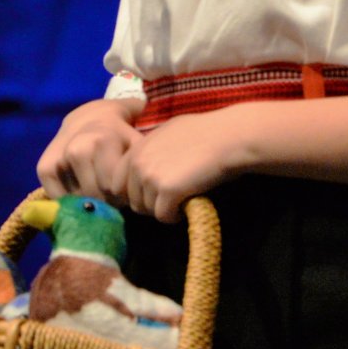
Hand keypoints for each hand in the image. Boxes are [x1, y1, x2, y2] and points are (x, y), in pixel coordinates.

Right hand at [37, 99, 141, 200]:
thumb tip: (154, 182)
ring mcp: (58, 158)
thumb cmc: (118, 133)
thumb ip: (145, 161)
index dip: (123, 195)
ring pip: (79, 200)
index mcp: (102, 141)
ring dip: (90, 200)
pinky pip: (59, 199)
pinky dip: (70, 202)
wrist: (87, 117)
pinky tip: (80, 191)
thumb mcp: (137, 140)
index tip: (125, 188)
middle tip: (112, 192)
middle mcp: (77, 149)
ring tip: (98, 190)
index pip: (115, 189)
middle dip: (108, 199)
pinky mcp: (44, 168)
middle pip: (98, 196)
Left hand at [116, 109, 248, 222]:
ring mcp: (150, 177)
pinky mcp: (167, 191)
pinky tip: (188, 205)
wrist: (229, 137)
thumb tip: (147, 168)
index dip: (136, 193)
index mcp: (136, 149)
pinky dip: (175, 216)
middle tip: (171, 200)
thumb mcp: (168, 133)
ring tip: (182, 199)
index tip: (155, 194)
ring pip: (147, 209)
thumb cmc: (206, 132)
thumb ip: (152, 149)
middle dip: (150, 204)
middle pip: (132, 200)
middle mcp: (138, 162)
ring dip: (164, 209)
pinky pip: (163, 215)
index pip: (119, 183)